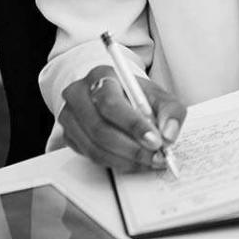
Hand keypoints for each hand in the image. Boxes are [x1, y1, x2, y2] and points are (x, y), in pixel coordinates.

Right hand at [59, 66, 186, 171]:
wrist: (116, 96)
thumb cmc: (134, 95)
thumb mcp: (157, 95)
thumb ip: (170, 111)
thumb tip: (169, 134)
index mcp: (101, 76)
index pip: (111, 103)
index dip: (133, 125)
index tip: (155, 140)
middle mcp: (79, 94)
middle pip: (100, 128)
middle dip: (132, 148)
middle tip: (156, 156)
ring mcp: (70, 116)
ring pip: (95, 147)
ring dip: (126, 160)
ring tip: (148, 161)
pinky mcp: (68, 135)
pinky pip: (91, 156)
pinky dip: (116, 163)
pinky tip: (133, 161)